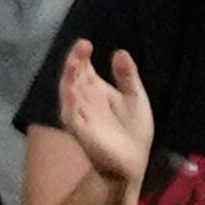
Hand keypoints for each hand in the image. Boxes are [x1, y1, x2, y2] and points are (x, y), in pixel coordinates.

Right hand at [55, 40, 155, 189]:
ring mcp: (81, 115)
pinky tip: (73, 92)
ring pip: (68, 93)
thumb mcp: (135, 97)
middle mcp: (84, 100)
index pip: (83, 68)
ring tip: (73, 63)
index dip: (81, 55)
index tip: (86, 43)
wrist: (133, 160)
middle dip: (75, 61)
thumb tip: (120, 52)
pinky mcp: (81, 131)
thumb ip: (127, 76)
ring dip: (69, 78)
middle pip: (74, 76)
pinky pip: (71, 117)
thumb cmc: (134, 130)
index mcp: (96, 90)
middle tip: (82, 47)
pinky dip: (70, 104)